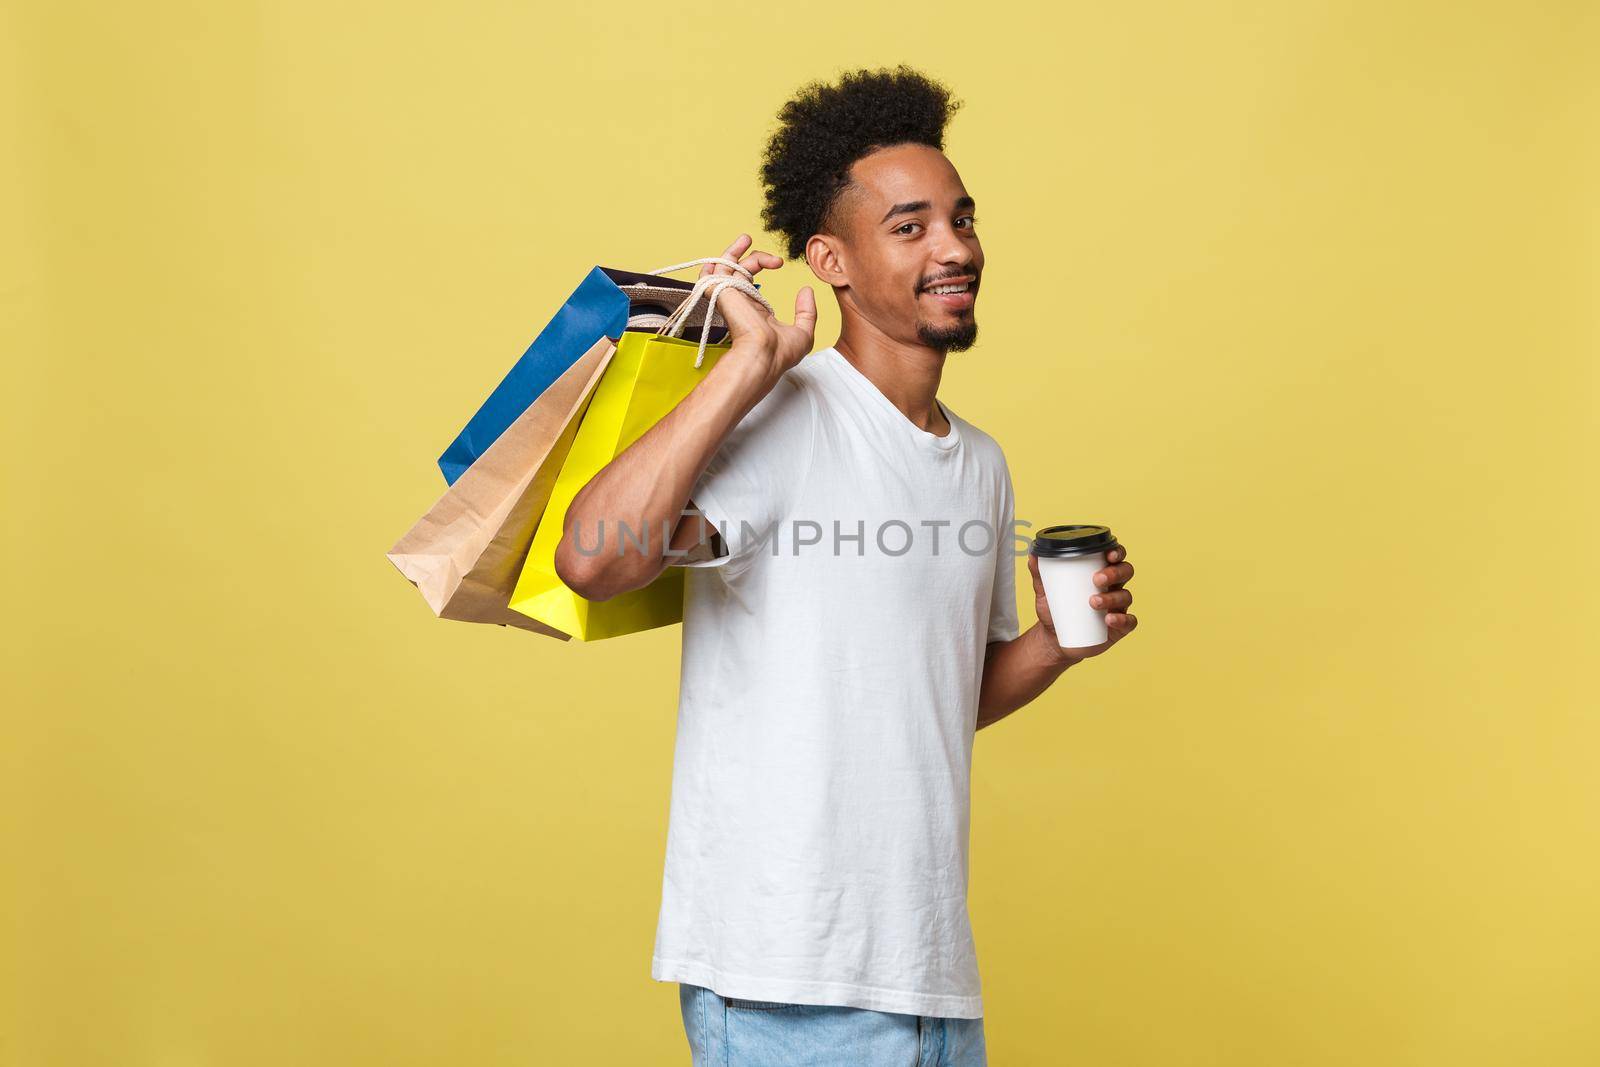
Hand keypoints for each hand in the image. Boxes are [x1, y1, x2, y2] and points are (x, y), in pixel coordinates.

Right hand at [699, 234, 816, 384]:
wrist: (764, 355)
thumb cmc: (781, 353)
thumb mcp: (803, 331)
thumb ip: (807, 311)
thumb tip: (806, 290)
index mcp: (753, 309)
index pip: (751, 281)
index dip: (762, 264)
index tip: (779, 262)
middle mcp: (738, 302)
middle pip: (739, 270)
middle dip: (754, 257)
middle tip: (774, 259)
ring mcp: (728, 297)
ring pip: (724, 267)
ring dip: (733, 250)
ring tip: (747, 238)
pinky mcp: (721, 292)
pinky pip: (712, 272)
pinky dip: (718, 260)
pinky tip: (734, 249)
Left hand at [1028, 543, 1137, 664]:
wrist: (1054, 640)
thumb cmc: (1056, 610)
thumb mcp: (1045, 592)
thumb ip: (1039, 574)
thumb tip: (1032, 555)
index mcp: (1100, 573)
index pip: (1115, 556)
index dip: (1117, 551)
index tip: (1108, 554)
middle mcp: (1113, 587)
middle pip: (1125, 572)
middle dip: (1114, 573)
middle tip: (1097, 579)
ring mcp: (1118, 607)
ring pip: (1126, 596)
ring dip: (1112, 597)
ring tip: (1093, 601)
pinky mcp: (1119, 627)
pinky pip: (1129, 621)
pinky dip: (1122, 619)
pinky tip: (1109, 619)